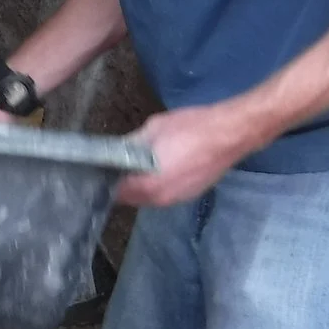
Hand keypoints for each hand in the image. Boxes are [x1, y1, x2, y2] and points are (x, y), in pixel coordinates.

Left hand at [116, 103, 254, 208]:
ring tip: (137, 164)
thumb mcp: (152, 129)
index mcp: (147, 185)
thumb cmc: (189, 128)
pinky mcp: (190, 194)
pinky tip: (160, 167)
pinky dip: (157, 184)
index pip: (115, 192)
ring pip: (148, 197)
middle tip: (115, 164)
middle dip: (123, 183)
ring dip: (140, 185)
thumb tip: (115, 150)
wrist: (229, 134)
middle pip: (131, 198)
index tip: (99, 169)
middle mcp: (160, 199)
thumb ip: (131, 143)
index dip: (105, 181)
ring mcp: (177, 199)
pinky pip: (165, 193)